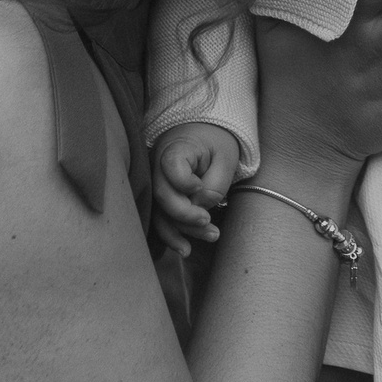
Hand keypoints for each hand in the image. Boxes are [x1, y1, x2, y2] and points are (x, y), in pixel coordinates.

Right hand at [151, 124, 238, 256]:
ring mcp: (156, 183)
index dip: (184, 183)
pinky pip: (161, 218)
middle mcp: (158, 167)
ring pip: (161, 213)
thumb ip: (214, 185)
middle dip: (186, 215)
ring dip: (182, 231)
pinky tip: (185, 249)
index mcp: (175, 149)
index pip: (171, 169)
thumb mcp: (225, 158)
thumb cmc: (217, 143)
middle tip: (208, 221)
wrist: (206, 133)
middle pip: (163, 196)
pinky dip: (173, 235)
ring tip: (210, 237)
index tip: (200, 185)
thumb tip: (199, 208)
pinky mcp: (160, 196)